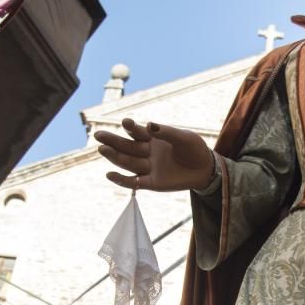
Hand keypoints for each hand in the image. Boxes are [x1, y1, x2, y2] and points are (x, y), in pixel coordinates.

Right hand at [95, 119, 213, 191]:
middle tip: (98, 135)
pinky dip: (122, 180)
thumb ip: (166, 132)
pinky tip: (110, 175)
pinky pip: (134, 182)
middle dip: (112, 141)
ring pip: (127, 162)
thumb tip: (148, 125)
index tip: (125, 122)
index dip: (131, 127)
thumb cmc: (194, 149)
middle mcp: (147, 152)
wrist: (206, 169)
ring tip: (102, 149)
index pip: (137, 132)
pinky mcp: (152, 183)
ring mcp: (148, 167)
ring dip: (114, 157)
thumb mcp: (184, 138)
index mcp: (152, 138)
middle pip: (126, 146)